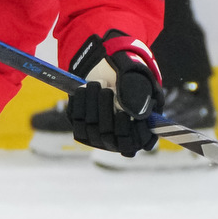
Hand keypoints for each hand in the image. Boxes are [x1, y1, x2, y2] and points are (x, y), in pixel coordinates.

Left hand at [64, 31, 160, 156]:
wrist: (110, 75)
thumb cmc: (133, 81)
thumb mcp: (141, 83)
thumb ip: (139, 95)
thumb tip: (132, 111)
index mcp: (138, 136)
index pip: (132, 143)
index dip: (127, 131)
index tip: (125, 113)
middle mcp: (116, 142)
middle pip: (108, 135)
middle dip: (106, 110)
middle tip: (107, 90)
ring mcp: (98, 138)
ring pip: (91, 128)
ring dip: (92, 104)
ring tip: (96, 85)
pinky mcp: (82, 129)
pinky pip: (77, 121)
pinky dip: (79, 103)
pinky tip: (83, 88)